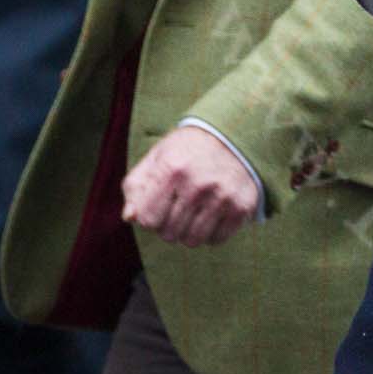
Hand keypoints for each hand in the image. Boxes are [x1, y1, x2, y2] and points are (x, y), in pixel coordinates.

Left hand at [121, 124, 261, 246]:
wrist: (235, 133)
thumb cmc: (187, 149)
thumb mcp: (157, 157)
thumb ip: (135, 187)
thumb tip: (130, 218)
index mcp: (172, 169)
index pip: (147, 220)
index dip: (149, 215)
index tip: (158, 204)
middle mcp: (198, 184)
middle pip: (169, 233)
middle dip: (169, 225)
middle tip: (178, 206)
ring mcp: (223, 196)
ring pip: (192, 240)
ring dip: (189, 231)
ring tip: (194, 212)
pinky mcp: (243, 206)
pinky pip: (217, 239)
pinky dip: (211, 232)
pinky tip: (213, 213)